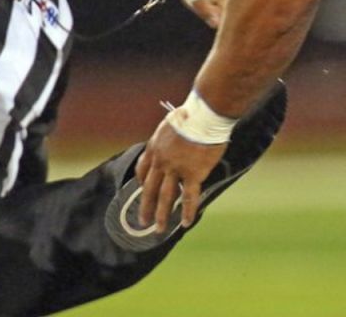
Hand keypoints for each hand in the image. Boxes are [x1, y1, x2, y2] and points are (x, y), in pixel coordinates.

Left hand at [135, 112, 226, 230]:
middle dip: (146, 207)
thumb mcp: (172, 123)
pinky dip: (188, 211)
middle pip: (149, 189)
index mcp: (155, 147)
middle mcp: (161, 161)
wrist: (204, 116)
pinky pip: (189, 197)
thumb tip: (177, 136)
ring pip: (165, 197)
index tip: (141, 187)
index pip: (142, 169)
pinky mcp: (193, 174)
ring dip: (162, 215)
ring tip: (160, 229)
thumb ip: (171, 136)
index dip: (141, 181)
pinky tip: (187, 223)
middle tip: (143, 221)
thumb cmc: (192, 114)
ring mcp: (176, 169)